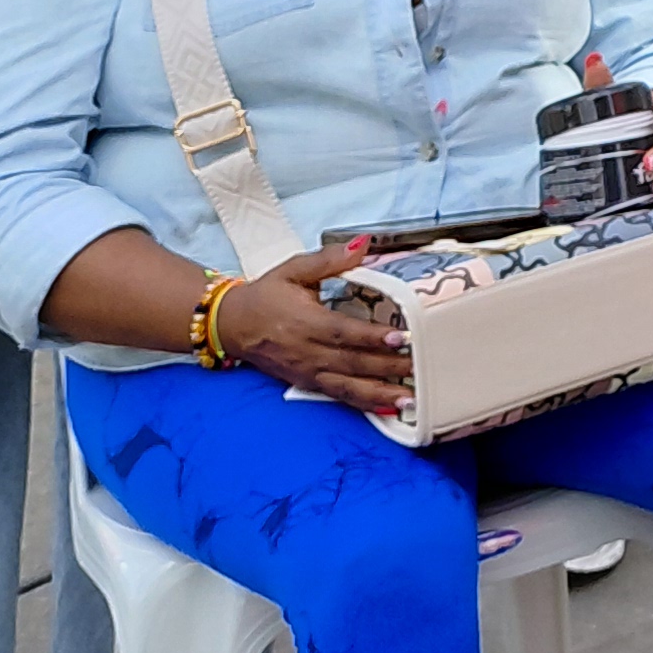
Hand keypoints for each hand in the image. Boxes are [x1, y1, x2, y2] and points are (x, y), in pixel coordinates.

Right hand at [217, 242, 412, 414]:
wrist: (231, 324)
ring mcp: (307, 371)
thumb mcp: (293, 270)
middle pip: (351, 362)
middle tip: (422, 367)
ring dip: (379, 394)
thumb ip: (329, 260)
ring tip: (410, 399)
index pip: (343, 332)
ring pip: (347, 386)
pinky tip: (387, 408)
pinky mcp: (306, 383)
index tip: (401, 338)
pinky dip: (362, 403)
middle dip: (387, 367)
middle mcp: (307, 352)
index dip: (371, 337)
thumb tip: (362, 244)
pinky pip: (337, 395)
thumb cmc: (266, 295)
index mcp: (305, 322)